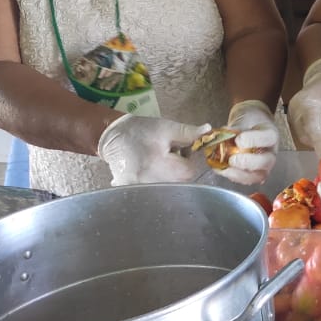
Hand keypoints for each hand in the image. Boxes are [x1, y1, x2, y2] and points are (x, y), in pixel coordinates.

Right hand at [97, 114, 211, 185]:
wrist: (111, 137)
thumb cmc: (140, 131)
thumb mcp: (166, 128)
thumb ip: (188, 132)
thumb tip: (208, 131)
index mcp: (161, 166)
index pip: (189, 171)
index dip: (188, 159)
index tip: (179, 150)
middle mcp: (151, 183)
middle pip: (180, 181)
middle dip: (179, 168)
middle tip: (167, 154)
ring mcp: (141, 190)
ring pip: (169, 186)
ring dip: (169, 175)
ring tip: (157, 161)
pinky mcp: (134, 192)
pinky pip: (155, 190)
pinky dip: (157, 181)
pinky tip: (150, 169)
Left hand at [215, 100, 278, 185]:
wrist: (251, 125)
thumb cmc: (248, 121)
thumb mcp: (244, 119)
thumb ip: (233, 129)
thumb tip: (219, 134)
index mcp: (271, 135)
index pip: (268, 138)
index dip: (253, 140)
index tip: (238, 139)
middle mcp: (271, 152)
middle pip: (266, 162)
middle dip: (247, 163)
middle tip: (232, 160)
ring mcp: (264, 165)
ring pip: (258, 175)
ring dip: (240, 175)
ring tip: (224, 169)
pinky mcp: (254, 173)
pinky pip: (247, 179)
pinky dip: (234, 176)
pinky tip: (222, 171)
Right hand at [287, 57, 320, 152]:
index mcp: (307, 105)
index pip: (313, 131)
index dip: (320, 147)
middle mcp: (294, 111)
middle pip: (307, 135)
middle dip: (320, 143)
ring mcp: (291, 115)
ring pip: (304, 136)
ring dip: (317, 140)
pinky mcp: (291, 118)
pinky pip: (302, 132)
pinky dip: (312, 136)